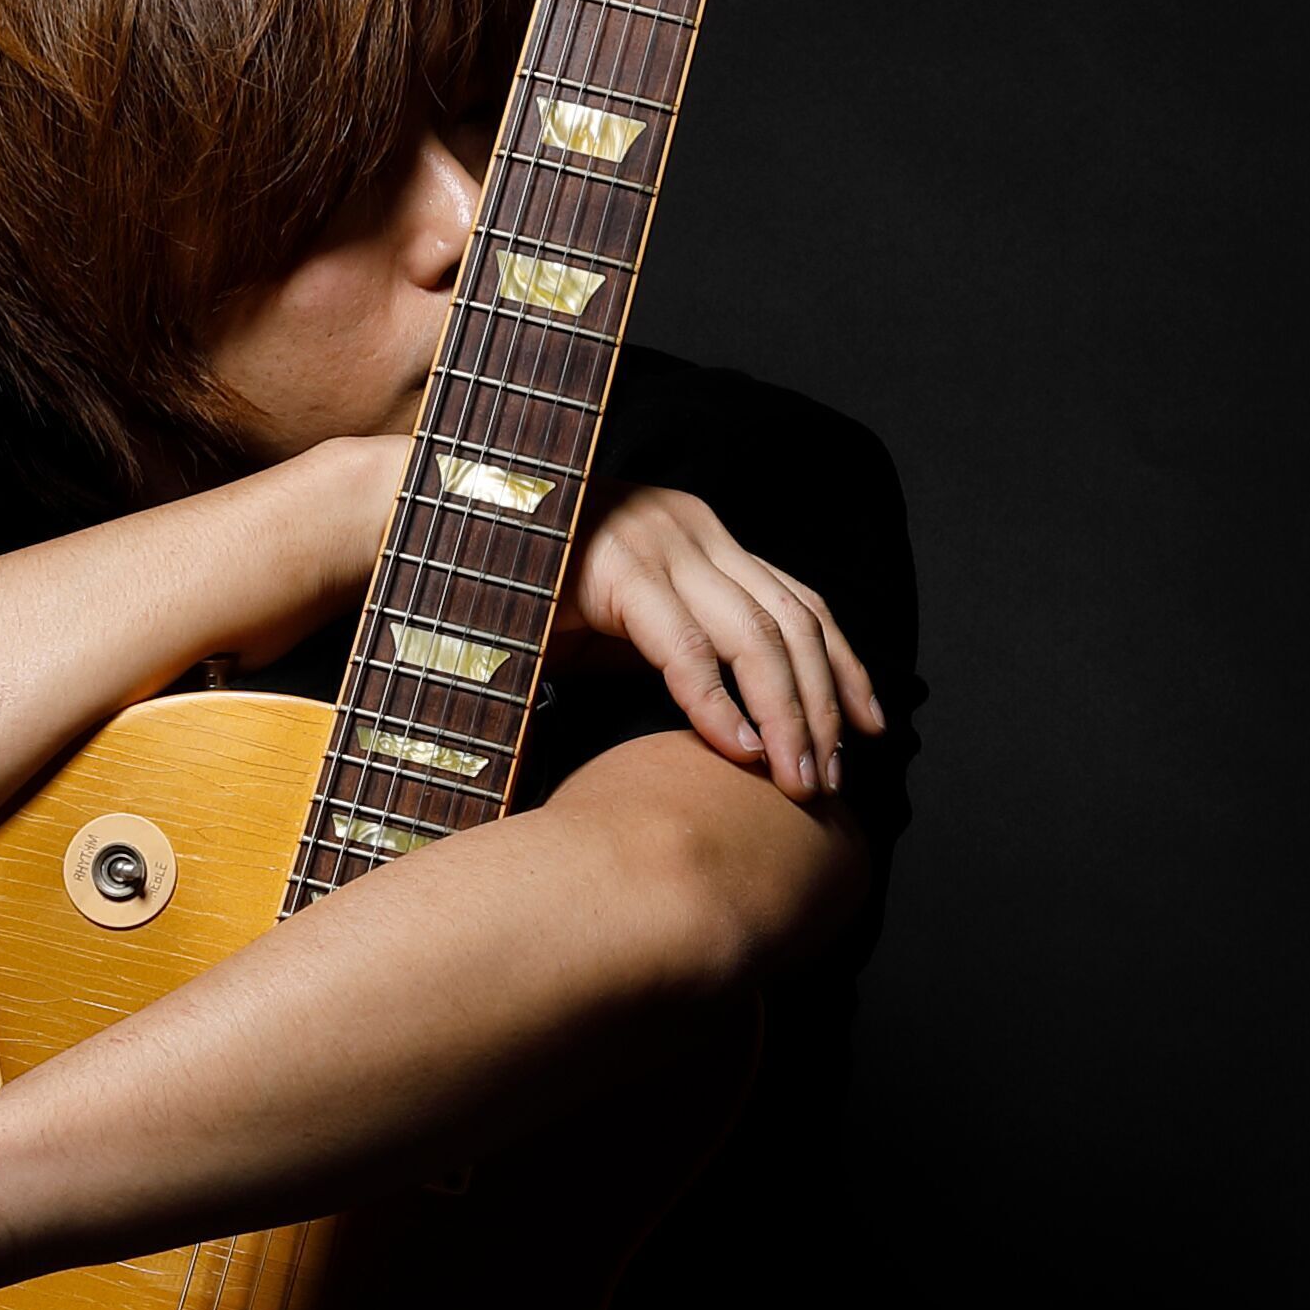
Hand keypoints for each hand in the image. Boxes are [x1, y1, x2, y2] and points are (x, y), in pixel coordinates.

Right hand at [555, 486, 886, 801]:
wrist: (440, 541)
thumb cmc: (525, 593)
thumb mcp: (621, 620)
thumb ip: (679, 646)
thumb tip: (736, 725)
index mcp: (702, 535)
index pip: (800, 600)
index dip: (843, 667)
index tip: (869, 729)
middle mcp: (694, 529)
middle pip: (793, 622)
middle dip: (823, 707)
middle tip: (829, 780)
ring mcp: (658, 546)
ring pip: (756, 637)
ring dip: (785, 716)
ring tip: (796, 780)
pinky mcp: (619, 573)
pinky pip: (687, 649)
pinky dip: (718, 706)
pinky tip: (738, 750)